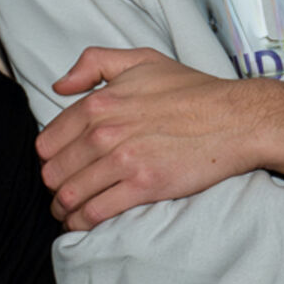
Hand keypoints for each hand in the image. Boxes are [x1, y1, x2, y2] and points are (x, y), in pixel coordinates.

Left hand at [37, 47, 283, 230]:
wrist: (235, 118)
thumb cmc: (191, 89)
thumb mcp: (140, 59)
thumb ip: (93, 63)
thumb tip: (60, 85)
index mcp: (98, 102)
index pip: (49, 140)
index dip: (50, 157)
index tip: (59, 165)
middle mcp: (104, 132)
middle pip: (54, 171)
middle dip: (53, 186)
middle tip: (61, 193)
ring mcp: (123, 161)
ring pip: (70, 195)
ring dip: (62, 209)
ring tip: (66, 213)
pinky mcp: (143, 186)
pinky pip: (96, 212)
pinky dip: (82, 223)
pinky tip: (82, 223)